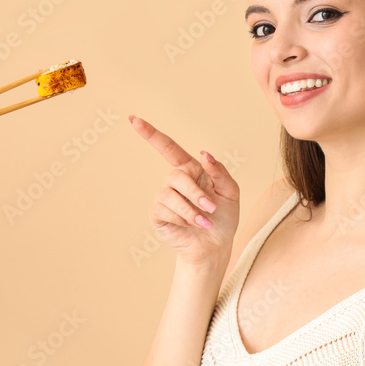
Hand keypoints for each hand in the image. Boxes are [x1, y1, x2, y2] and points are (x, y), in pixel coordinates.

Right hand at [129, 114, 238, 266]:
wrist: (217, 246)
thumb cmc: (224, 218)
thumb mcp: (230, 192)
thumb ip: (219, 171)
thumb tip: (204, 153)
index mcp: (192, 170)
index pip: (169, 148)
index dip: (151, 134)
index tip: (134, 120)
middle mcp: (176, 182)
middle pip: (176, 176)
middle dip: (196, 193)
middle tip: (211, 208)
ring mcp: (165, 198)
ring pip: (170, 195)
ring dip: (191, 210)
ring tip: (204, 221)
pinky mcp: (158, 215)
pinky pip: (165, 210)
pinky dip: (183, 219)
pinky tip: (191, 226)